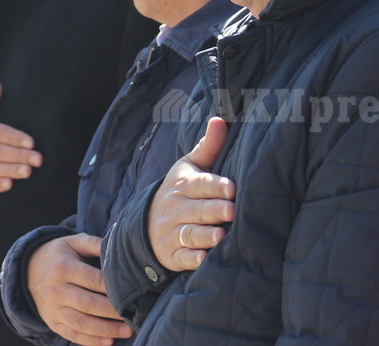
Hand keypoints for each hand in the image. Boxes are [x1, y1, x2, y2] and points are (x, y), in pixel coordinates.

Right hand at [27, 234, 131, 345]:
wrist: (28, 269)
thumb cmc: (58, 255)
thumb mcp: (72, 242)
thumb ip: (94, 243)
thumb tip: (117, 247)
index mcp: (62, 268)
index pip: (92, 280)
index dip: (112, 288)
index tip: (132, 292)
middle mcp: (55, 290)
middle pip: (88, 304)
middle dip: (113, 312)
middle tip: (134, 315)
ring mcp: (52, 309)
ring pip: (81, 324)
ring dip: (106, 330)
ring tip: (128, 331)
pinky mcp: (52, 322)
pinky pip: (72, 335)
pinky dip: (91, 341)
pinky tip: (108, 342)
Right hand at [147, 117, 234, 271]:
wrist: (147, 222)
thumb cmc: (179, 191)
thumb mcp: (188, 167)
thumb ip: (208, 146)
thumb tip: (219, 119)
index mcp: (184, 185)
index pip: (200, 184)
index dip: (215, 186)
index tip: (231, 188)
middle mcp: (177, 208)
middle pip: (198, 209)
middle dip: (214, 210)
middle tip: (231, 211)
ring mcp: (173, 231)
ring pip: (190, 233)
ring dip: (205, 235)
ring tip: (220, 236)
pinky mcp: (173, 254)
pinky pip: (183, 257)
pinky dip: (192, 258)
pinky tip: (203, 259)